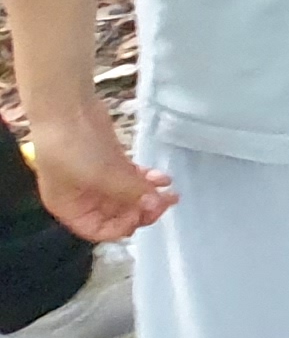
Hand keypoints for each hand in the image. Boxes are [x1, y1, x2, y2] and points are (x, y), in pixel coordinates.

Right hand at [25, 100, 171, 240]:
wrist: (67, 108)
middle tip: (165, 204)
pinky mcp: (109, 160)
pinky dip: (146, 178)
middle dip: (141, 211)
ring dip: (148, 195)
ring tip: (172, 193)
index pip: (97, 230)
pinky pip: (130, 177)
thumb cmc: (74, 148)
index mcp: (69, 208)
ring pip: (126, 195)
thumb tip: (155, 205)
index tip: (142, 215)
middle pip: (115, 214)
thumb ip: (130, 193)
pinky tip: (163, 177)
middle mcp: (81, 196)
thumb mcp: (102, 176)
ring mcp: (96, 178)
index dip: (121, 227)